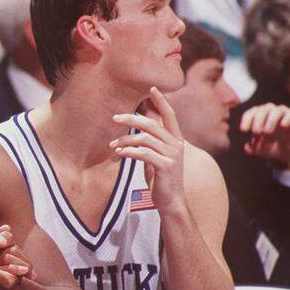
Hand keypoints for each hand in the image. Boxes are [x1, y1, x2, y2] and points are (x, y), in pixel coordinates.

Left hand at [110, 87, 188, 215]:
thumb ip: (151, 142)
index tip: (151, 88)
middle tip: (114, 117)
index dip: (162, 101)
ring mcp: (173, 155)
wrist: (171, 201)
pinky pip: (145, 154)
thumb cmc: (160, 178)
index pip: (170, 115)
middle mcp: (176, 144)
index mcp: (175, 140)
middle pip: (152, 124)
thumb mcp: (156, 156)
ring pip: (145, 139)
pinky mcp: (166, 166)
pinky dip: (129, 151)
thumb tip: (138, 128)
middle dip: (132, 119)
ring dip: (125, 140)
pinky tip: (119, 153)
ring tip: (112, 145)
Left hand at [240, 103, 289, 169]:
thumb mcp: (259, 150)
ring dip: (271, 120)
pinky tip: (283, 126)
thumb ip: (251, 148)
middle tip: (256, 132)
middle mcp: (271, 113)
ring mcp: (284, 114)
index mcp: (259, 118)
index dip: (246, 120)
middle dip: (258, 120)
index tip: (244, 130)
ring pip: (277, 110)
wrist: (288, 154)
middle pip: (263, 109)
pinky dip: (287, 118)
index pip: (251, 112)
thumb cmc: (271, 148)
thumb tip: (248, 146)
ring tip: (267, 132)